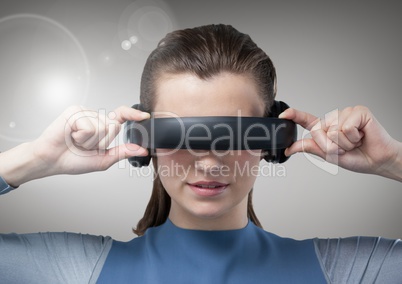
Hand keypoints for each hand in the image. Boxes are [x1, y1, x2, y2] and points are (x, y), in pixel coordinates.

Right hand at [0, 105, 149, 185]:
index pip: (121, 116)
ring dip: (90, 141)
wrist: (51, 160)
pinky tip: (70, 136)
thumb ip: (122, 152)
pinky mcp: (75, 110)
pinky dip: (81, 137)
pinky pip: (89, 126)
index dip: (133, 115)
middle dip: (101, 142)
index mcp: (102, 126)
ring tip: (76, 141)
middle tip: (84, 146)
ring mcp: (85, 111)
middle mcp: (95, 116)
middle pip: (113, 127)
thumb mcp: (103, 159)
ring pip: (102, 127)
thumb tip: (142, 150)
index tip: (145, 116)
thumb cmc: (74, 160)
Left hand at [279, 106, 401, 180]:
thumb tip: (290, 148)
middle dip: (331, 146)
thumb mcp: (329, 155)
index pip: (307, 120)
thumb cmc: (357, 157)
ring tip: (355, 142)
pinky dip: (353, 137)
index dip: (294, 116)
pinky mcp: (359, 111)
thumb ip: (311, 148)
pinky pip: (346, 127)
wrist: (379, 160)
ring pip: (332, 131)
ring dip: (344, 143)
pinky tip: (362, 136)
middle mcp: (334, 118)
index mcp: (326, 128)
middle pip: (318, 131)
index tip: (282, 115)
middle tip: (346, 148)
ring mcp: (346, 113)